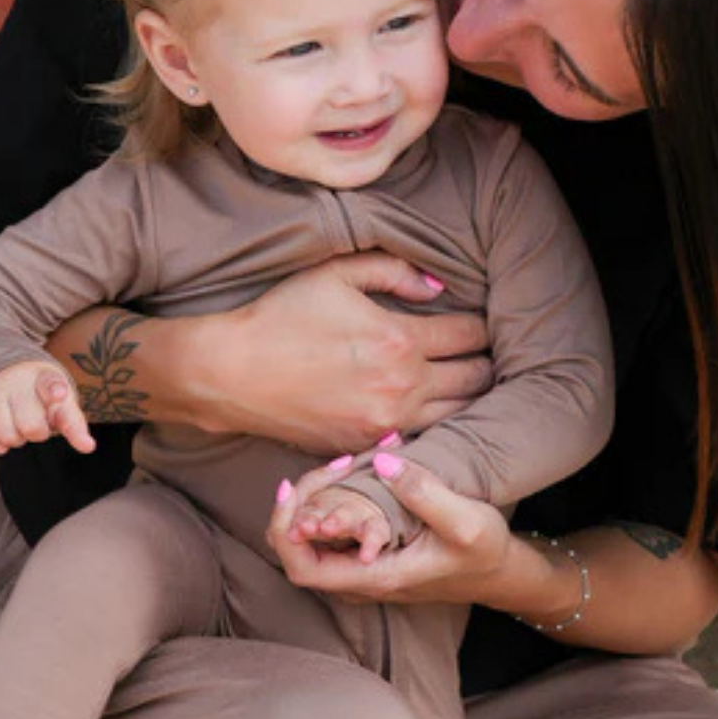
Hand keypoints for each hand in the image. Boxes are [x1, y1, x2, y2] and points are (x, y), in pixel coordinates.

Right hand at [0, 361, 95, 457]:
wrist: (6, 372)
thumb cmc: (40, 394)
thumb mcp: (61, 402)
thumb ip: (74, 424)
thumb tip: (88, 447)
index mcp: (44, 377)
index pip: (49, 384)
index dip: (54, 392)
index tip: (58, 395)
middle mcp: (16, 382)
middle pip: (30, 426)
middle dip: (38, 433)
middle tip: (37, 422)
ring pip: (7, 435)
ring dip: (17, 439)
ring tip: (19, 425)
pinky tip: (3, 436)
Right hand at [204, 253, 492, 453]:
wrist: (232, 373)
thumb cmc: (280, 316)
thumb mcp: (334, 274)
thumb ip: (393, 271)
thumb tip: (438, 287)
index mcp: (400, 340)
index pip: (471, 334)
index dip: (483, 325)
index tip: (479, 323)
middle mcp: (401, 387)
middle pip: (476, 379)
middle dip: (485, 362)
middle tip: (483, 354)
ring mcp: (386, 425)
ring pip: (458, 416)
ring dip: (468, 398)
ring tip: (466, 383)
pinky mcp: (366, 447)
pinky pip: (422, 439)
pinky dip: (436, 425)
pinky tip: (432, 409)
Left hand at [269, 454, 514, 606]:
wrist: (499, 573)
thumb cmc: (485, 552)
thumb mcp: (466, 521)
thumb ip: (424, 493)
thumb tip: (379, 460)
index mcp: (375, 577)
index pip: (302, 567)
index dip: (285, 529)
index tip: (292, 489)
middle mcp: (360, 581)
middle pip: (295, 553)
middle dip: (295, 507)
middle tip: (321, 468)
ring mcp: (361, 573)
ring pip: (310, 543)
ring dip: (313, 501)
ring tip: (340, 464)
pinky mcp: (367, 559)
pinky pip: (330, 536)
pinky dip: (329, 503)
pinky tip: (350, 473)